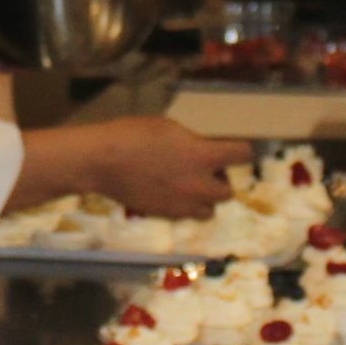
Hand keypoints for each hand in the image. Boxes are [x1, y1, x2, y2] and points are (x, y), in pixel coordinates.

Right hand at [76, 116, 249, 220]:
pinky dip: (185, 208)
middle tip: (204, 170)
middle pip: (229, 191)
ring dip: (205, 200)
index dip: (241, 151)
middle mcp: (200, 183)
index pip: (243, 155)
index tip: (236, 150)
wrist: (103, 161)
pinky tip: (170, 194)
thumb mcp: (169, 128)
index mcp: (203, 155)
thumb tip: (200, 148)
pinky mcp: (167, 215)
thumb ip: (191, 142)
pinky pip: (187, 216)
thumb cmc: (133, 135)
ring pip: (210, 210)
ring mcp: (183, 203)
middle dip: (219, 181)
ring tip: (189, 187)